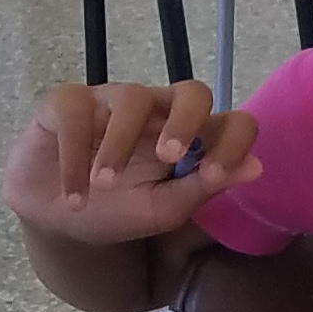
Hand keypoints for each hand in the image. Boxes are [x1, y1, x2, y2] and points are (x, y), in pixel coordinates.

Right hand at [4, 80, 258, 244]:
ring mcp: (114, 100)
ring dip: (118, 146)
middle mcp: (160, 110)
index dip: (233, 141)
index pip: (232, 122)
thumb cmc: (118, 211)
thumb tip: (256, 168)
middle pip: (192, 91)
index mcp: (193, 135)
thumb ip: (203, 187)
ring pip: (131, 98)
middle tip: (167, 157)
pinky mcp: (69, 102)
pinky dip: (75, 155)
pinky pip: (78, 112)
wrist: (57, 220)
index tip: (213, 175)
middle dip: (185, 121)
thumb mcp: (163, 209)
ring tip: (102, 185)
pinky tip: (74, 193)